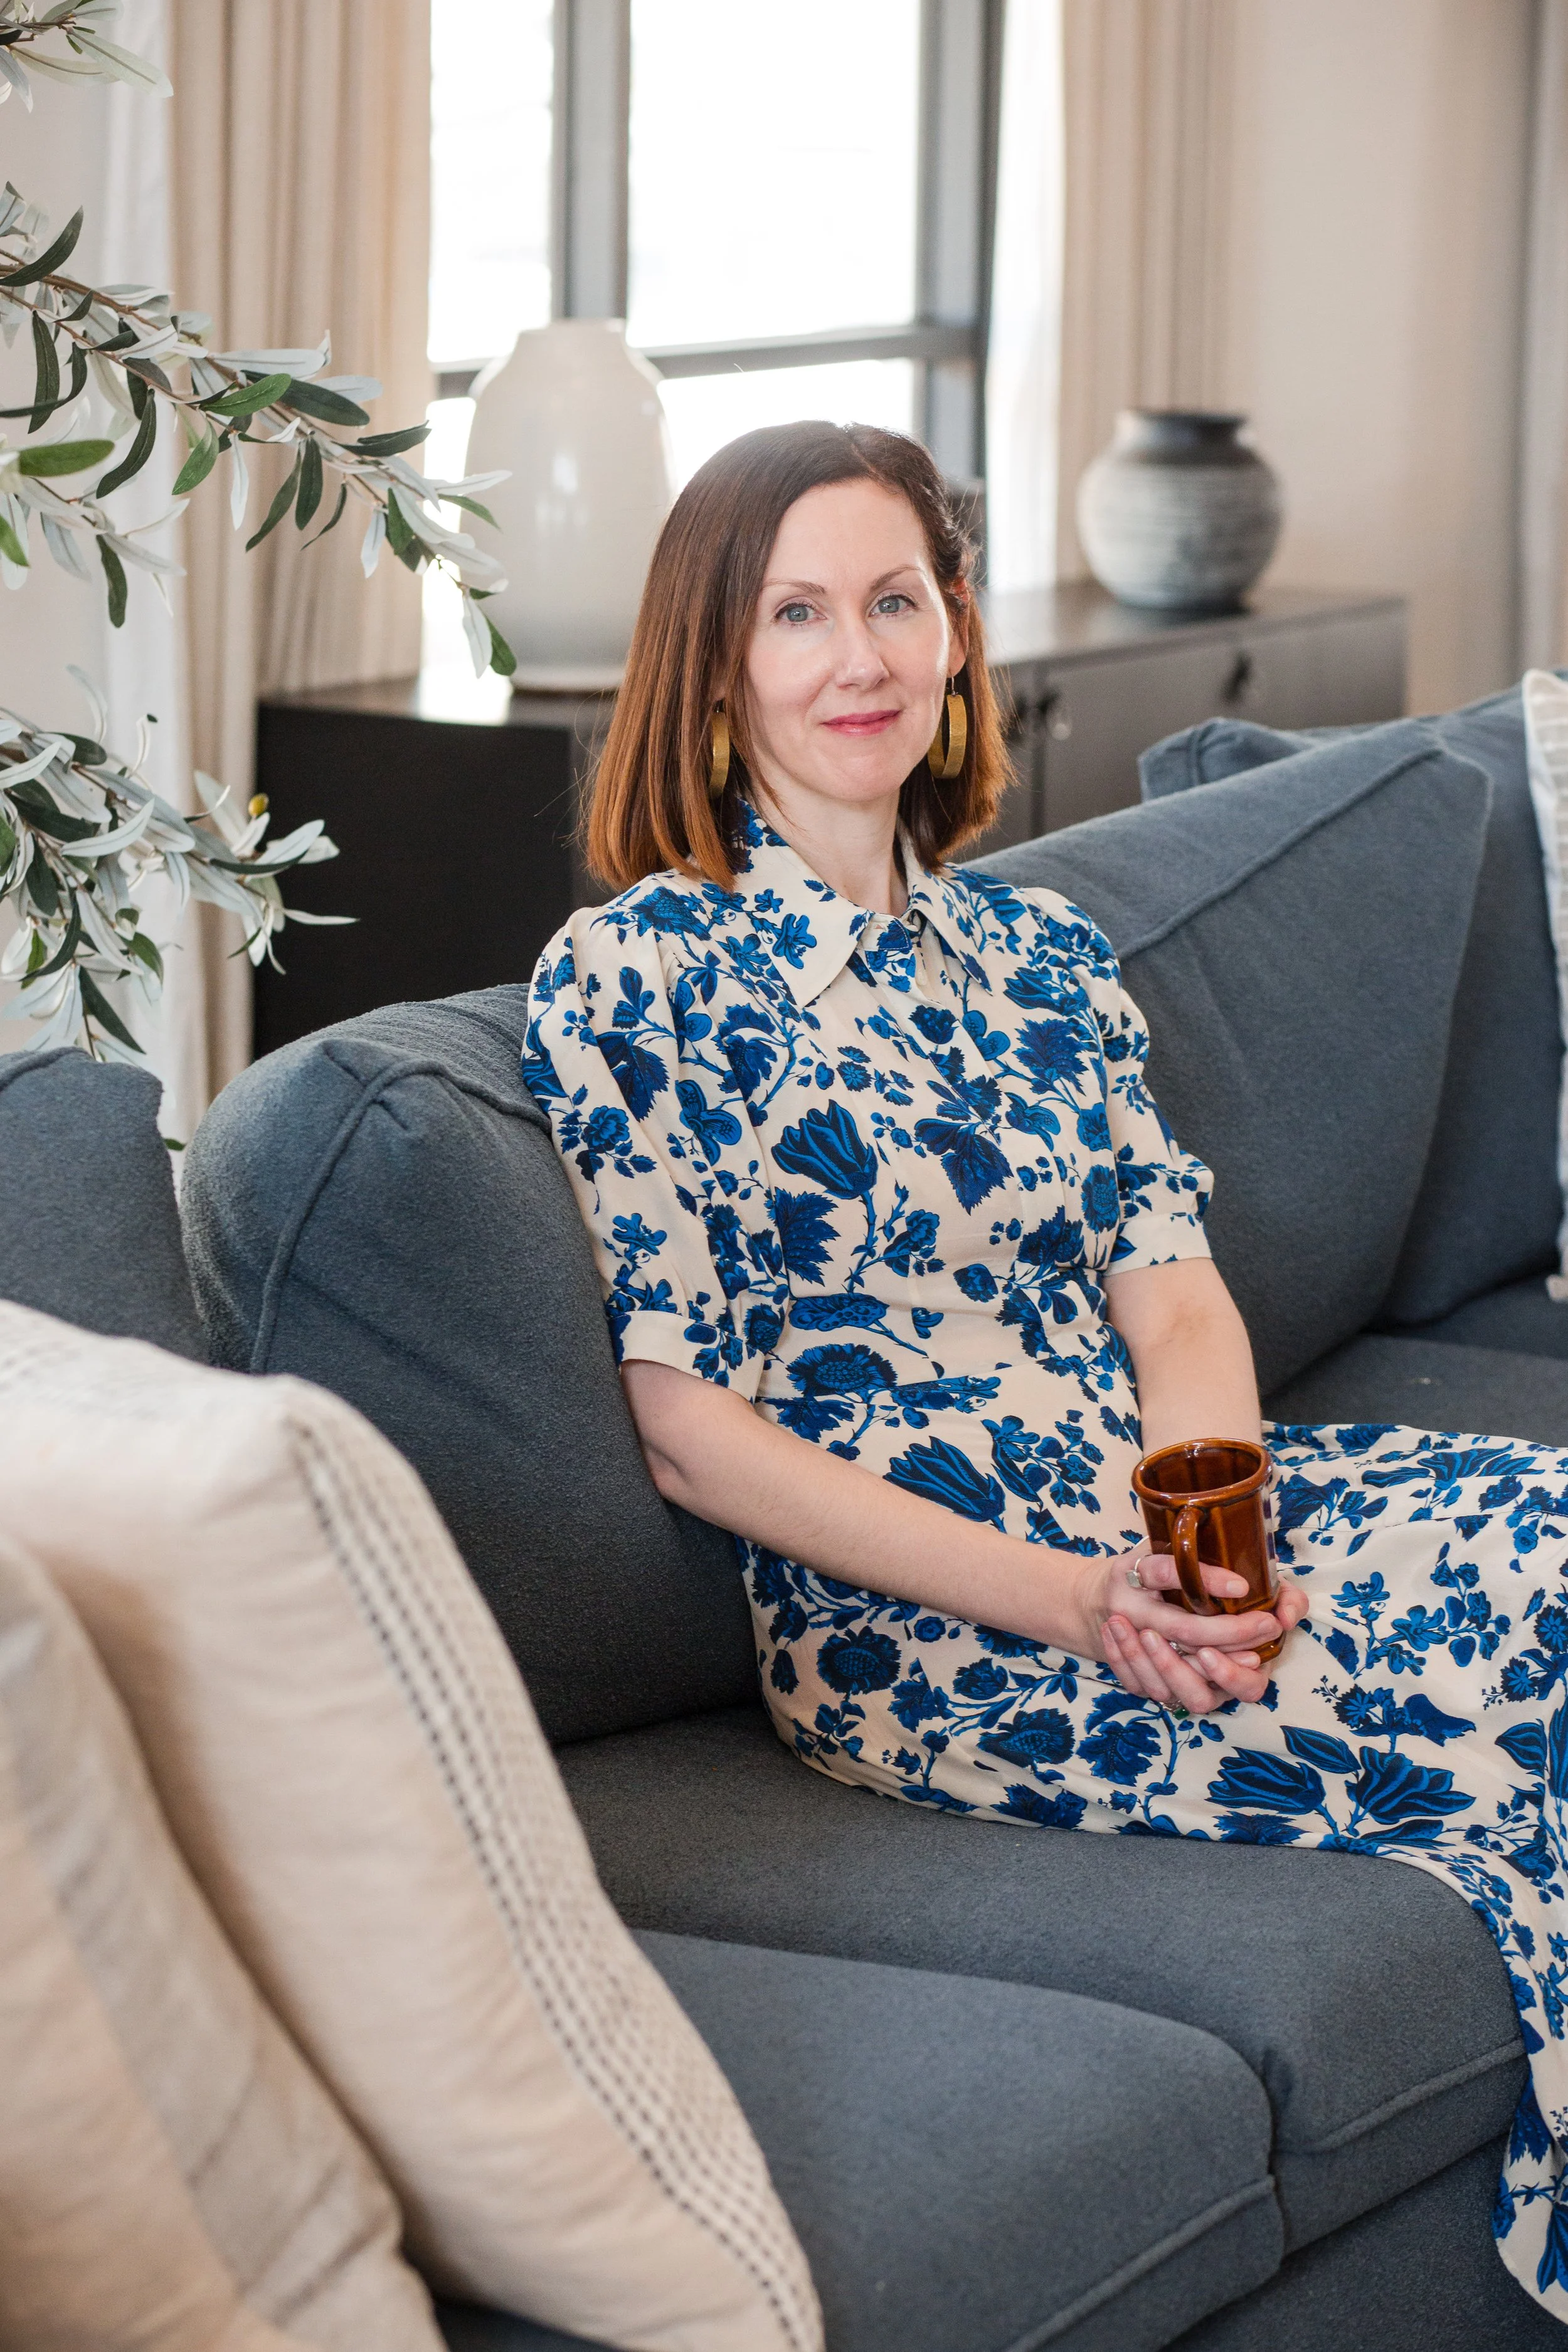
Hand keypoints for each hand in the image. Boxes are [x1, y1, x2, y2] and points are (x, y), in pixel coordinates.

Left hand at [1076, 1546, 1308, 1715]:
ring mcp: (1178, 1684)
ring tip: (1125, 1625)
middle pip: (1200, 1698)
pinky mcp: (1148, 1681)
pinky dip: (1120, 1657)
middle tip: (1152, 1634)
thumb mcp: (1257, 1582)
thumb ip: (1285, 1598)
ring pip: (1164, 1694)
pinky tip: (1113, 1628)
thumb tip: (1285, 1616)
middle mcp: (1212, 1681)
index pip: (1248, 1687)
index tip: (1206, 1652)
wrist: (1164, 1589)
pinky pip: (1133, 1683)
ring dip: (1143, 1662)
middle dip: (1175, 1668)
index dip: (1228, 1675)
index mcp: (1247, 1664)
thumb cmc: (1217, 1588)